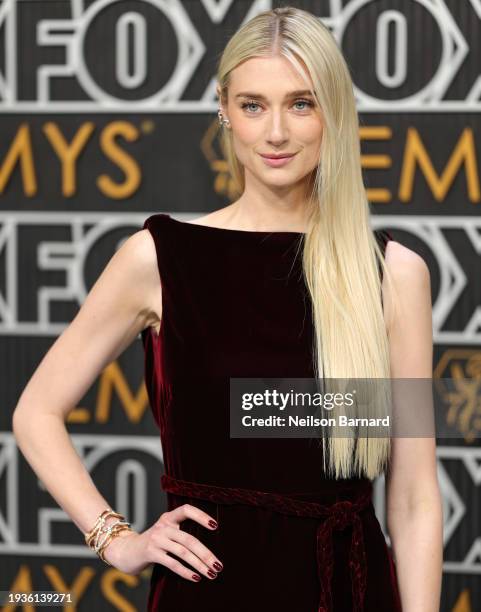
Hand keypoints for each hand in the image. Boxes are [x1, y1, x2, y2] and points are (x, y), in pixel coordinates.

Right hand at [102, 504, 223, 580]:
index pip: (186, 509)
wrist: (126, 551)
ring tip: (211, 573)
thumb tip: (206, 547)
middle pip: (189, 539)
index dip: (200, 515)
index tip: (215, 526)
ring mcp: (156, 539)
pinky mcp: (151, 553)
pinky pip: (172, 563)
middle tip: (218, 565)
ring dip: (199, 564)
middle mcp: (163, 526)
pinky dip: (186, 571)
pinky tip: (196, 577)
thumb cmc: (153, 543)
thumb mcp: (165, 532)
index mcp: (168, 517)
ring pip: (183, 552)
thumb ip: (180, 533)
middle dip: (206, 553)